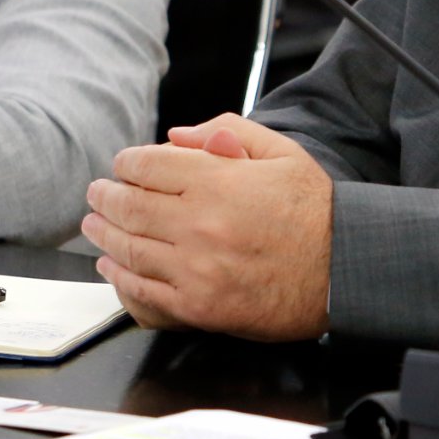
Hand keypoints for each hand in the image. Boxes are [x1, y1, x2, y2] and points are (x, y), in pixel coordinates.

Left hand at [82, 114, 330, 340]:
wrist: (344, 270)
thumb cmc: (314, 211)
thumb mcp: (278, 151)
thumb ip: (226, 130)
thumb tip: (176, 135)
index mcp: (217, 182)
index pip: (147, 165)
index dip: (127, 163)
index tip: (122, 164)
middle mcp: (199, 225)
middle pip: (129, 206)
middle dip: (105, 197)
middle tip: (96, 193)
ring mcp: (196, 270)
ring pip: (129, 249)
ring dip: (104, 235)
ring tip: (94, 225)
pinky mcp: (200, 308)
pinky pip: (145, 291)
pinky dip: (120, 278)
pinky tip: (112, 266)